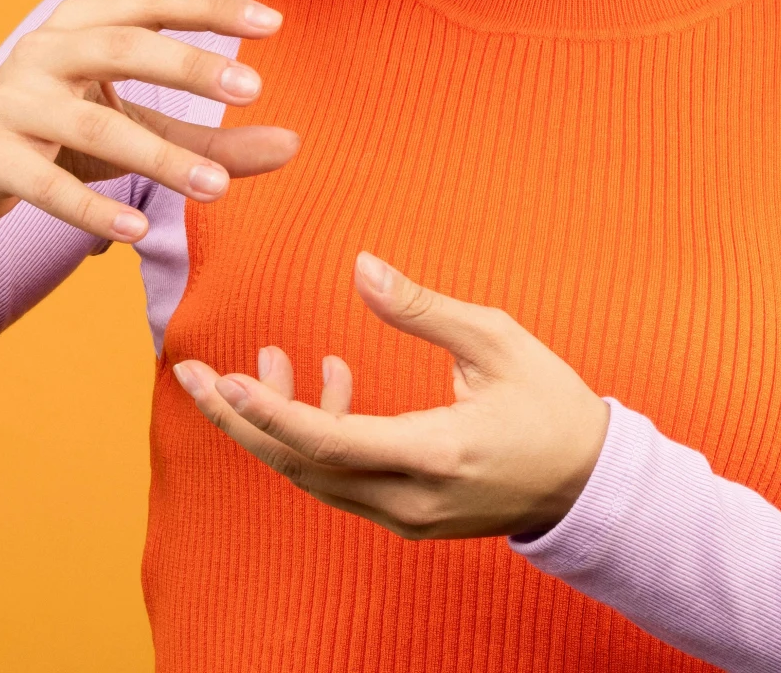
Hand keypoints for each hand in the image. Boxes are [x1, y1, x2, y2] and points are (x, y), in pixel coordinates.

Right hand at [0, 0, 298, 261]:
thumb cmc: (59, 131)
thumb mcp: (135, 126)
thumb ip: (209, 137)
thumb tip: (295, 146)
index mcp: (83, 22)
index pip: (153, 0)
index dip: (212, 6)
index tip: (275, 21)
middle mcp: (46, 49)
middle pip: (123, 46)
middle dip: (189, 65)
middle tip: (253, 87)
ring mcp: (15, 101)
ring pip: (94, 124)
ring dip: (159, 156)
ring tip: (217, 186)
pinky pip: (46, 184)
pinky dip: (92, 208)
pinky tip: (139, 229)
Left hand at [173, 254, 610, 539]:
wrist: (590, 485)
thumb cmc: (551, 405)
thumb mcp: (496, 341)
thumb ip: (421, 307)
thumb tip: (361, 266)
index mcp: (436, 453)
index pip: (330, 442)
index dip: (270, 412)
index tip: (222, 380)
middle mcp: (411, 498)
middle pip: (300, 467)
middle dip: (241, 421)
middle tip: (190, 376)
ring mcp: (407, 515)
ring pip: (314, 477)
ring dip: (276, 424)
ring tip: (264, 360)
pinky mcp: (407, 516)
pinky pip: (341, 481)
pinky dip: (316, 436)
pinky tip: (327, 379)